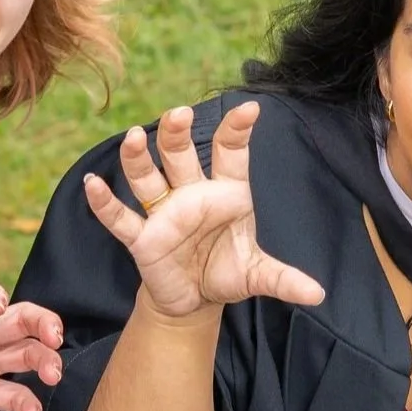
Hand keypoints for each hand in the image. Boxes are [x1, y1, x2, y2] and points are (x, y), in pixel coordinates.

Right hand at [83, 102, 324, 319]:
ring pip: (147, 177)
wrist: (195, 300)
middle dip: (176, 133)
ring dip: (139, 157)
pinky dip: (105, 202)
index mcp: (225, 193)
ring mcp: (164, 213)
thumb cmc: (225, 272)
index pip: (229, 153)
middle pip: (179, 155)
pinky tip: (93, 184)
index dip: (236, 130)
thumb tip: (318, 295)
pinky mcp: (142, 238)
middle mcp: (191, 194)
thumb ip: (284, 279)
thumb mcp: (257, 275)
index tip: (249, 110)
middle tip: (178, 113)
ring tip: (133, 135)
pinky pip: (120, 217)